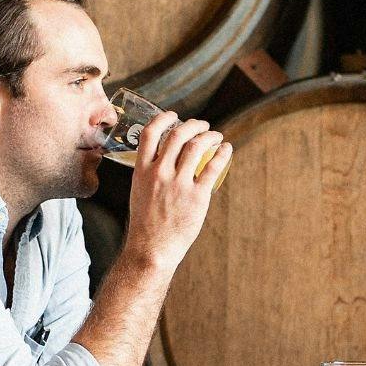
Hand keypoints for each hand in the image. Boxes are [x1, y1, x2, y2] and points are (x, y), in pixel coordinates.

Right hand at [119, 111, 230, 273]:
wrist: (151, 249)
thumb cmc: (146, 224)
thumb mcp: (139, 192)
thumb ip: (150, 174)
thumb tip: (166, 160)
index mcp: (142, 170)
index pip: (151, 133)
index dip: (164, 119)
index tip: (174, 115)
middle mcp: (159, 173)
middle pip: (178, 135)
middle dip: (194, 125)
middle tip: (203, 125)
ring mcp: (178, 184)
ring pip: (197, 146)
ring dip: (210, 136)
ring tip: (216, 136)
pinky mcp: (196, 196)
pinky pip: (213, 166)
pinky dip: (222, 153)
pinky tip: (226, 149)